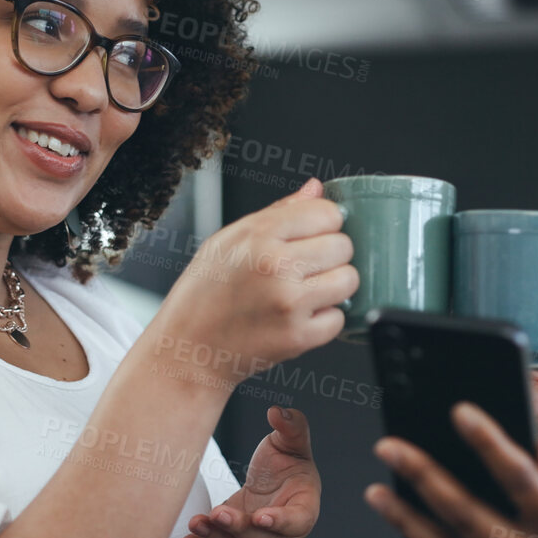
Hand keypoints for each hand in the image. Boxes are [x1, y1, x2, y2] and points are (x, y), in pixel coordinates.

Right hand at [147, 178, 355, 391]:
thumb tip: (316, 189)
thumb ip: (278, 212)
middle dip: (332, 255)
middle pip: (344, 246)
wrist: (188, 348)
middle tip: (307, 268)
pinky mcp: (297, 336)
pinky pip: (339, 319)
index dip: (325, 224)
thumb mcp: (229, 239)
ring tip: (307, 291)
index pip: (327, 213)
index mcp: (258, 234)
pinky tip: (300, 316)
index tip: (314, 236)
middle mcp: (276, 265)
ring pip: (349, 280)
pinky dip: (325, 319)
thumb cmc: (205, 293)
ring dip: (335, 286)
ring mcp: (289, 302)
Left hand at [185, 406, 318, 537]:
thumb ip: (291, 427)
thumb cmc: (285, 466)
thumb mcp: (291, 443)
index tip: (261, 517)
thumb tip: (277, 412)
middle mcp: (286, 535)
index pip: (297, 521)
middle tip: (219, 513)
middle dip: (239, 529)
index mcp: (305, 508)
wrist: (271, 488)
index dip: (281, 522)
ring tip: (199, 523)